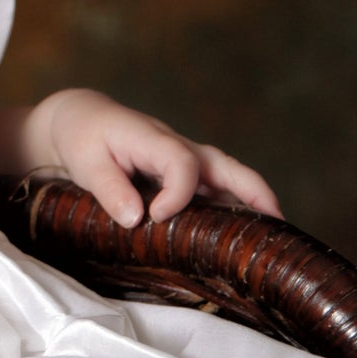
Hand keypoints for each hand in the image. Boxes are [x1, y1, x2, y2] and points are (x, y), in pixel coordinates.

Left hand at [40, 88, 281, 227]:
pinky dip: (233, 207)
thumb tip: (137, 220)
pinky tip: (241, 234)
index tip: (157, 217)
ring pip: (228, 177)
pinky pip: (215, 188)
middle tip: (276, 225)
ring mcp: (184, 159)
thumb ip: (109, 190)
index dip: (178, 193)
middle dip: (253, 192)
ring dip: (251, 202)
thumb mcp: (85, 162)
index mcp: (153, 139)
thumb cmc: (82, 138)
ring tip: (273, 237)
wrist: (80, 119)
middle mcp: (178, 147)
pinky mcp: (182, 173)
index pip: (182, 163)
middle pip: (226, 165)